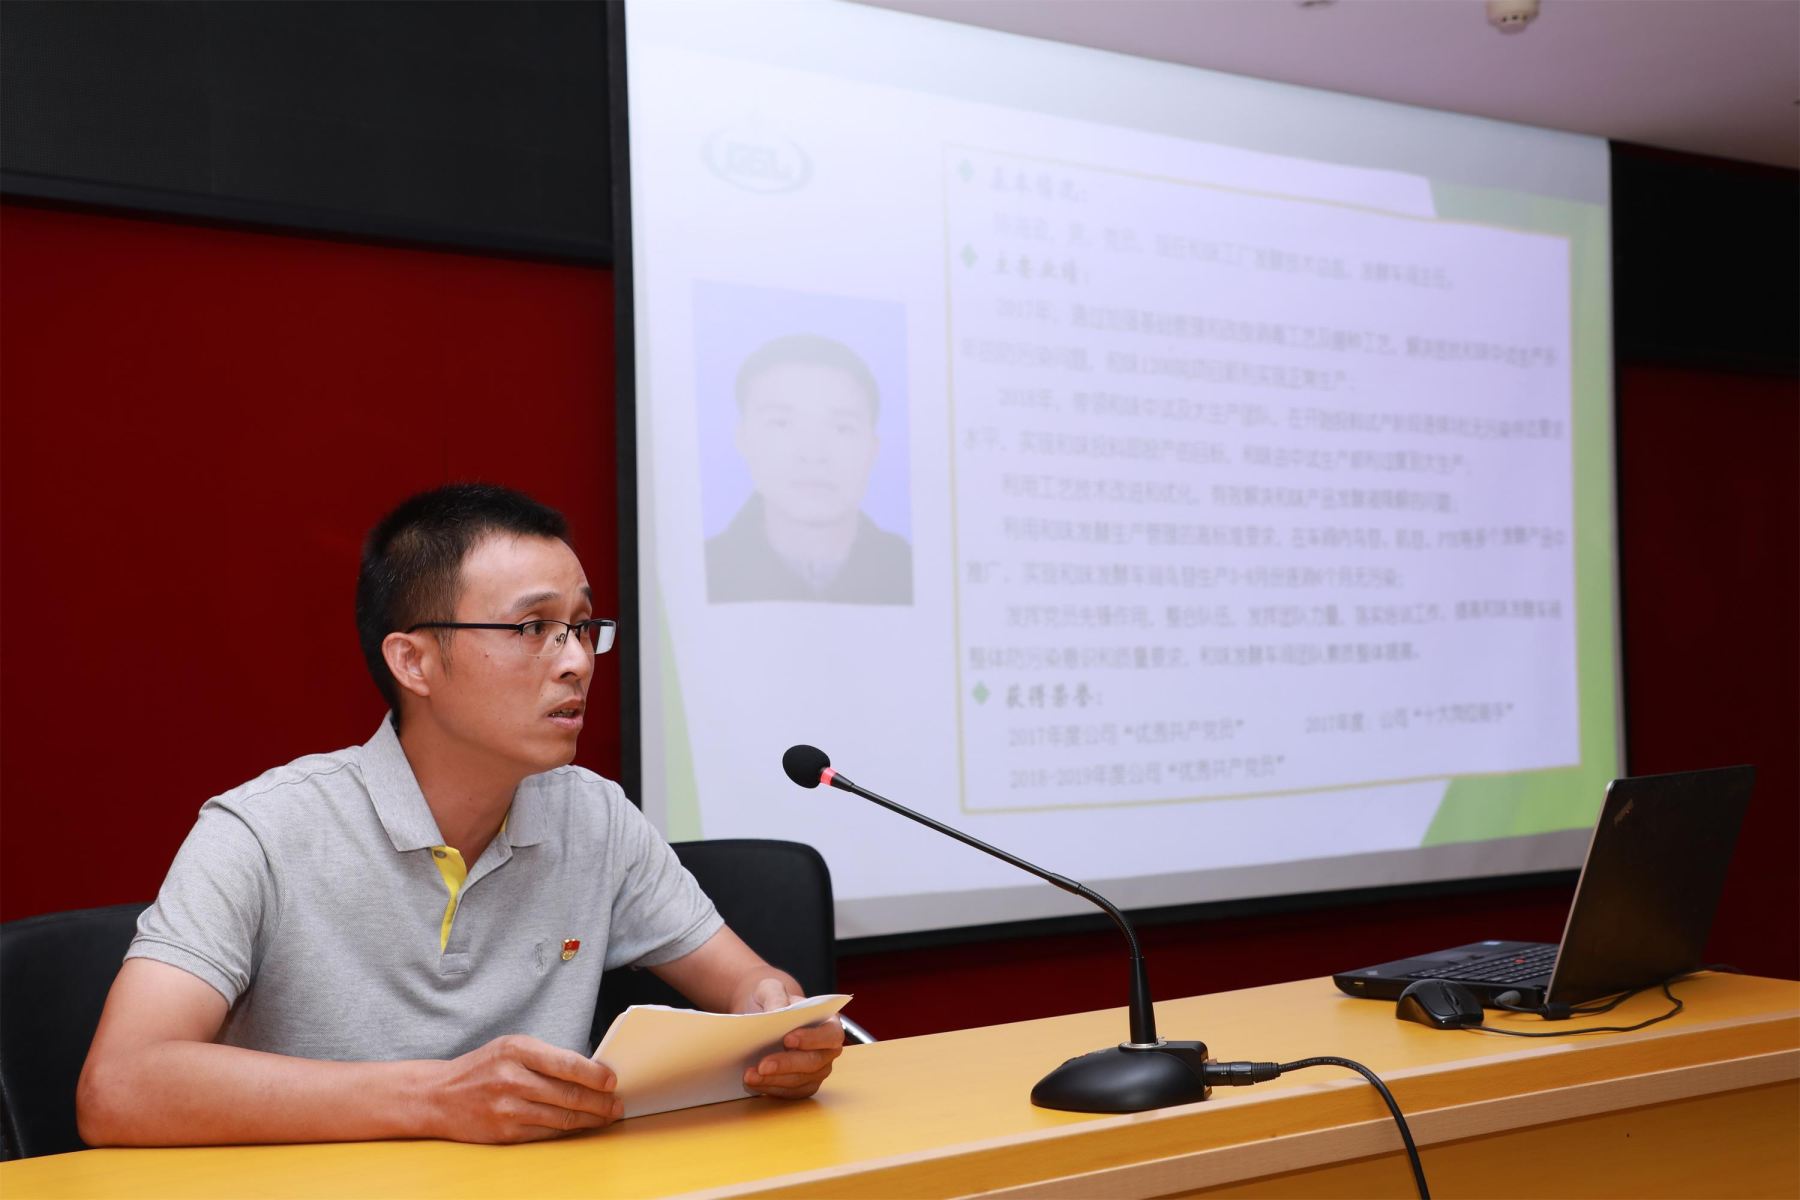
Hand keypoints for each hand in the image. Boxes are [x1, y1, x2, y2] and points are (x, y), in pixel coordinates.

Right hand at [429, 1034, 621, 1142]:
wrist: (438, 1096)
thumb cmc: (482, 1067)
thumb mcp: (511, 1048)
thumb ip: (546, 1057)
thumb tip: (588, 1071)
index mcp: (517, 1051)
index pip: (567, 1063)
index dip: (595, 1074)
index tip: (612, 1081)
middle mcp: (512, 1079)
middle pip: (569, 1094)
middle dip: (599, 1102)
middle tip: (616, 1104)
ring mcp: (508, 1108)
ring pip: (561, 1117)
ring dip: (590, 1119)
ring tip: (606, 1116)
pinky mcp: (505, 1132)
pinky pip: (546, 1132)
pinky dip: (568, 1130)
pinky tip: (581, 1126)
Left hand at [740, 978, 844, 1099]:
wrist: (761, 1015)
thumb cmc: (772, 1000)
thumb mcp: (771, 988)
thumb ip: (775, 996)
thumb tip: (777, 1013)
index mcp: (829, 1023)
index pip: (830, 1035)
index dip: (812, 1039)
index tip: (787, 1040)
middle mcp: (827, 1050)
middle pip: (815, 1062)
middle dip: (787, 1065)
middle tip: (763, 1065)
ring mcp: (816, 1071)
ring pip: (801, 1081)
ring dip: (775, 1081)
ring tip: (750, 1075)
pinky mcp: (802, 1085)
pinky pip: (791, 1094)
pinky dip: (772, 1090)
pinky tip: (755, 1083)